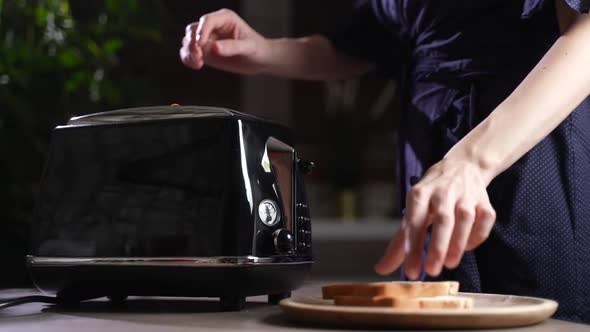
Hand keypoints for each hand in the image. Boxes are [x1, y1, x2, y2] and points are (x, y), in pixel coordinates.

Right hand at [180, 8, 269, 73]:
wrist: (260, 60)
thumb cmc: (257, 50)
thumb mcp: (248, 48)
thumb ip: (232, 47)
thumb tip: (214, 48)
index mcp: (225, 18)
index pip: (207, 20)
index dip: (202, 32)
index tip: (201, 45)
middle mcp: (213, 26)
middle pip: (193, 30)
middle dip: (193, 44)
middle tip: (200, 58)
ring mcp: (207, 39)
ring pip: (188, 40)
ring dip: (189, 52)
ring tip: (199, 64)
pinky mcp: (205, 51)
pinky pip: (189, 52)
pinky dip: (188, 58)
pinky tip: (196, 65)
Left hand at [374, 158, 495, 278]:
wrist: (463, 165)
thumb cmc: (432, 194)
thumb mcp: (413, 210)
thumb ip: (400, 241)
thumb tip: (381, 268)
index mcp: (420, 193)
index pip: (414, 221)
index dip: (412, 246)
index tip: (411, 271)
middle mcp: (443, 192)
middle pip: (443, 219)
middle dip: (438, 247)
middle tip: (432, 271)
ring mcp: (466, 195)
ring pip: (465, 219)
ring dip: (458, 243)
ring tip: (449, 264)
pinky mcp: (484, 200)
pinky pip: (485, 220)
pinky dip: (477, 236)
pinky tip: (467, 247)